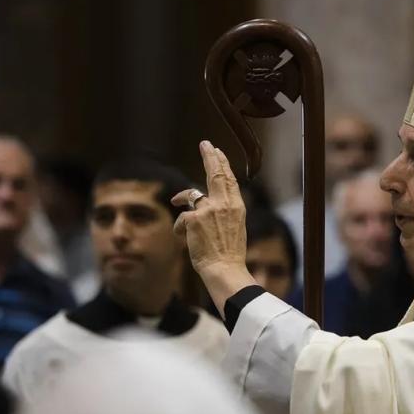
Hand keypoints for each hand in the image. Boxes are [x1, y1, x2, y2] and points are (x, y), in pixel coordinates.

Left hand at [172, 141, 255, 311]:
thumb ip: (222, 212)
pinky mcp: (194, 218)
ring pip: (191, 194)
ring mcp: (209, 210)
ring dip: (181, 196)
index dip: (222, 164)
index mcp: (236, 207)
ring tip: (176, 199)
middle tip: (205, 144)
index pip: (229, 180)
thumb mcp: (233, 228)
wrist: (224, 270)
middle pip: (215, 174)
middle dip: (210, 157)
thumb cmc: (229, 254)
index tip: (218, 151)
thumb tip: (204, 202)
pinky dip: (180, 227)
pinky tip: (182, 237)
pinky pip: (181, 217)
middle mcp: (224, 204)